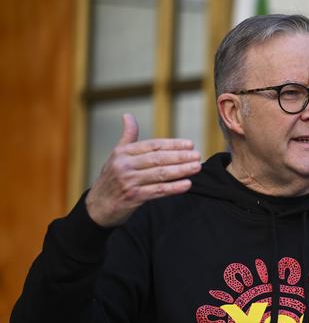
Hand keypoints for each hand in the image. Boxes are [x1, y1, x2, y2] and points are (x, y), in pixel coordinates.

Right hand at [85, 113, 201, 226]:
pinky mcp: (132, 197)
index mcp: (123, 153)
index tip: (190, 144)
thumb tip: (128, 115)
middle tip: (197, 155)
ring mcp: (128, 181)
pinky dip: (174, 188)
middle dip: (180, 157)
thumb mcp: (116, 156)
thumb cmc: (111, 179)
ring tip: (197, 167)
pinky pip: (157, 191)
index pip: (153, 145)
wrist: (97, 207)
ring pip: (160, 174)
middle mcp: (125, 165)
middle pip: (158, 158)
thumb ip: (127, 137)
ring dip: (180, 170)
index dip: (173, 144)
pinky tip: (187, 184)